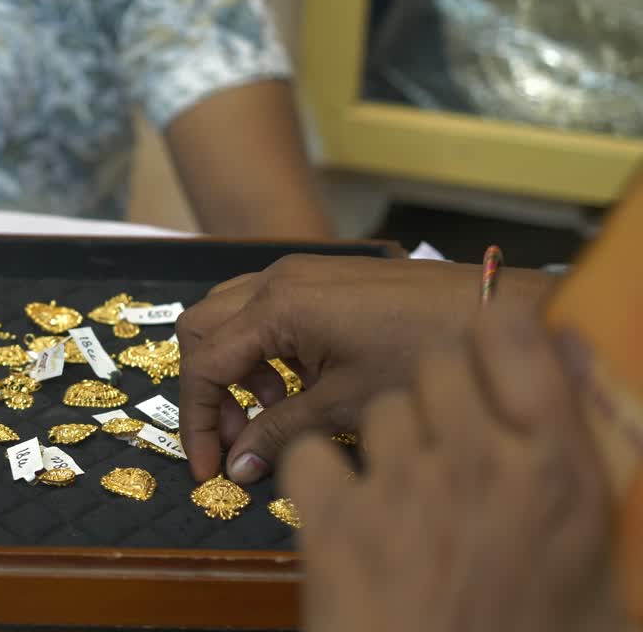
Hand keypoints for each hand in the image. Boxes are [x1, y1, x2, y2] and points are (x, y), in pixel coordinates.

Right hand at [177, 254, 555, 482]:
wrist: (494, 309)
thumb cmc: (421, 356)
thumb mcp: (345, 405)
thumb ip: (279, 432)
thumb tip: (236, 467)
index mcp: (276, 307)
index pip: (203, 363)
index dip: (198, 421)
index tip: (209, 468)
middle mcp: (275, 278)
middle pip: (200, 329)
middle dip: (207, 388)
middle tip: (236, 436)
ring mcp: (298, 272)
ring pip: (228, 315)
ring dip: (233, 366)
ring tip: (273, 409)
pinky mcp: (321, 277)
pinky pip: (262, 309)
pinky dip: (261, 349)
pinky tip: (300, 382)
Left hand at [282, 311, 625, 631]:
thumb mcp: (605, 580)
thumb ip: (601, 474)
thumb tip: (590, 375)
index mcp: (555, 475)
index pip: (518, 340)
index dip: (502, 331)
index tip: (500, 347)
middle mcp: (476, 465)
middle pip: (440, 363)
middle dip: (447, 389)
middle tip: (456, 434)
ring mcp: (399, 489)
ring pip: (383, 407)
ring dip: (393, 437)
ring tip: (410, 489)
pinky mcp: (332, 521)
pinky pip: (308, 453)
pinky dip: (318, 473)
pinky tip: (345, 506)